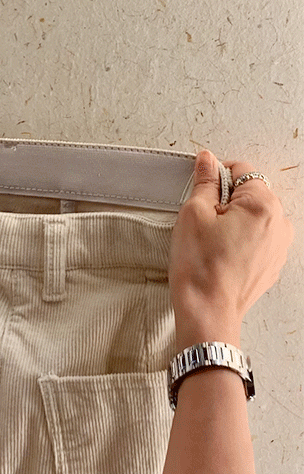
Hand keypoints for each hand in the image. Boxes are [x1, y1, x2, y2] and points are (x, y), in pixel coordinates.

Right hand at [168, 149, 294, 340]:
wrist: (207, 312)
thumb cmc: (201, 269)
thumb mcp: (193, 213)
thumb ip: (204, 181)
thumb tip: (207, 161)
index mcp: (263, 205)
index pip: (241, 169)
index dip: (215, 176)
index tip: (201, 191)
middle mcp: (279, 223)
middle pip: (250, 193)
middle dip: (226, 200)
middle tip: (204, 222)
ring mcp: (279, 246)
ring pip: (253, 216)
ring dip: (233, 221)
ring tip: (212, 242)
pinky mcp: (272, 263)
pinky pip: (257, 238)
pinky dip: (240, 240)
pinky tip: (221, 254)